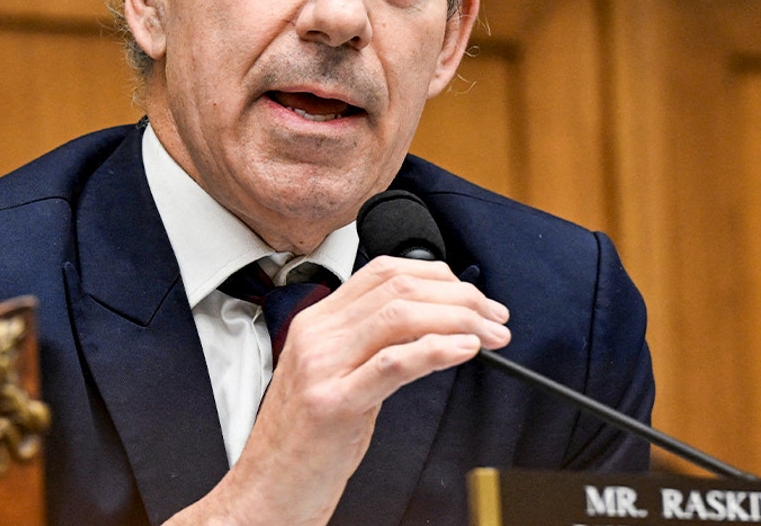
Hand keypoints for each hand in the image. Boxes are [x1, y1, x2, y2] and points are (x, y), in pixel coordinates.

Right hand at [164, 255, 510, 525]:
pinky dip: (436, 349)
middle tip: (494, 317)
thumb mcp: (334, 377)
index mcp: (316, 323)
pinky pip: (393, 362)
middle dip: (460, 297)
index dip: (437, 276)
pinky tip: (464, 350)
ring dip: (459, 320)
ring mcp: (322, 367)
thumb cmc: (303, 441)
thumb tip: (430, 325)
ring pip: (400, 316)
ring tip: (489, 335)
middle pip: (399, 288)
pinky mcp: (335, 404)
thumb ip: (369, 345)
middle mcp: (316, 336)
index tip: (471, 295)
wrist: (266, 490)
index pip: (382, 271)